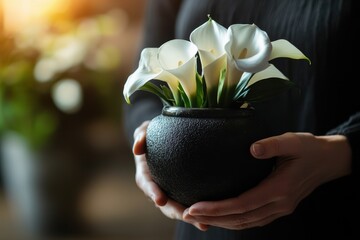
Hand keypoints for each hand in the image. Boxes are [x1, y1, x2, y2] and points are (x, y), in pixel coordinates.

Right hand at [133, 121, 208, 230]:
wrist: (162, 140)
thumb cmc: (152, 135)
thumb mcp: (144, 131)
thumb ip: (141, 136)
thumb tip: (137, 149)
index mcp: (145, 176)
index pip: (148, 185)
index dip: (153, 193)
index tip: (160, 200)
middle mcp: (157, 188)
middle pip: (165, 205)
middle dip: (176, 212)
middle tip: (189, 217)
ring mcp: (169, 193)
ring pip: (178, 209)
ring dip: (191, 218)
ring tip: (205, 224)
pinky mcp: (181, 193)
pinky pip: (189, 203)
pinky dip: (200, 211)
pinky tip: (215, 216)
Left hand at [183, 132, 351, 229]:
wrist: (329, 160)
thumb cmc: (309, 149)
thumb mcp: (293, 141)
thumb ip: (273, 144)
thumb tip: (252, 148)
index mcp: (279, 190)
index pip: (241, 204)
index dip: (217, 208)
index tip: (194, 206)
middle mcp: (279, 205)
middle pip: (240, 218)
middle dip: (212, 218)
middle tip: (187, 214)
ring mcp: (280, 209)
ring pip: (245, 223)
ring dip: (221, 222)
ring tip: (199, 217)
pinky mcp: (279, 208)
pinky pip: (253, 220)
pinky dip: (235, 220)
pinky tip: (222, 217)